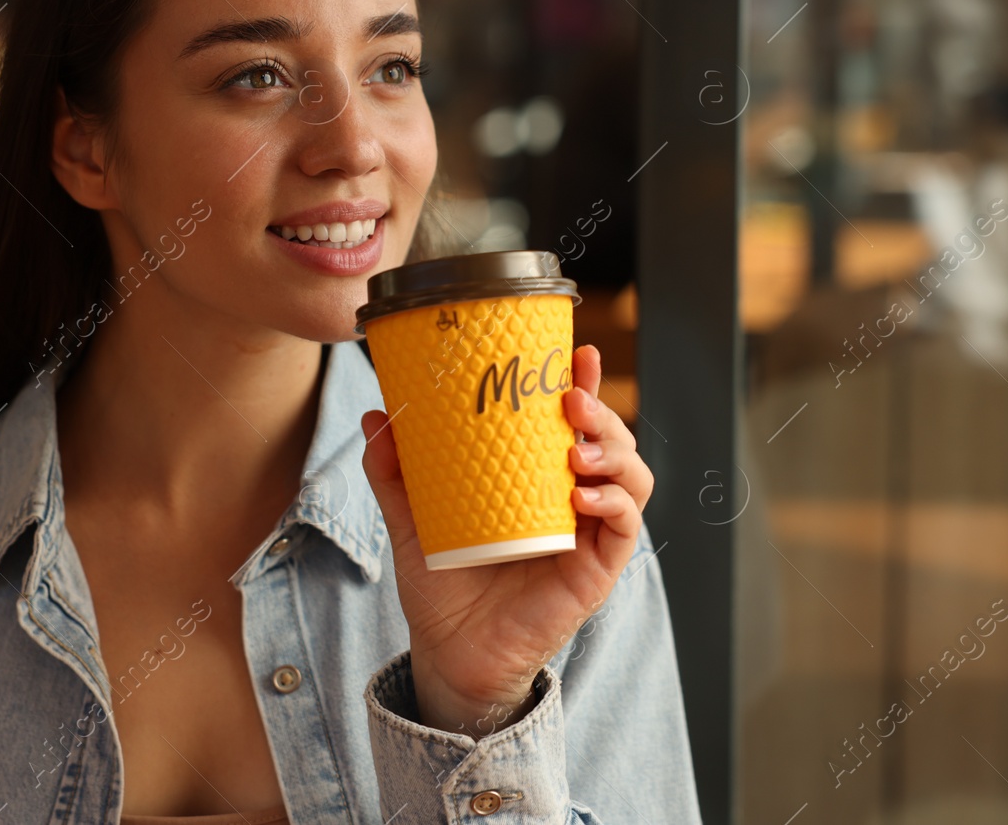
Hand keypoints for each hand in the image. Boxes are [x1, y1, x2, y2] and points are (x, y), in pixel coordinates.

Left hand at [359, 343, 652, 737]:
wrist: (449, 653)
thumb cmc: (442, 584)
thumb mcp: (411, 519)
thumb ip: (394, 471)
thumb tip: (376, 417)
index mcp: (538, 478)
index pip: (572, 420)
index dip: (583, 384)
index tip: (577, 354)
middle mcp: (573, 497)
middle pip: (612, 439)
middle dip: (602, 411)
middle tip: (571, 401)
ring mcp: (590, 533)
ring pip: (632, 476)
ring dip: (615, 452)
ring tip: (576, 449)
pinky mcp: (597, 569)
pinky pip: (626, 527)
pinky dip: (614, 503)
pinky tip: (585, 495)